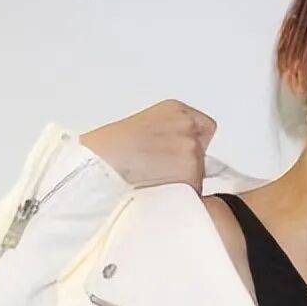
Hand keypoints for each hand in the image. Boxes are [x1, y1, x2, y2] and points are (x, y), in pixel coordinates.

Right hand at [80, 99, 217, 191]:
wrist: (101, 166)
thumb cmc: (108, 151)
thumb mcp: (141, 127)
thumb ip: (166, 134)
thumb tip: (173, 153)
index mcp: (176, 110)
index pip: (205, 128)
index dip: (194, 144)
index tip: (180, 154)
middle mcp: (187, 126)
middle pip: (202, 153)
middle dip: (186, 165)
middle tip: (160, 171)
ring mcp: (191, 150)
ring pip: (199, 174)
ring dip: (184, 181)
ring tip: (154, 180)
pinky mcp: (192, 175)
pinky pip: (195, 193)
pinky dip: (181, 196)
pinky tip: (159, 190)